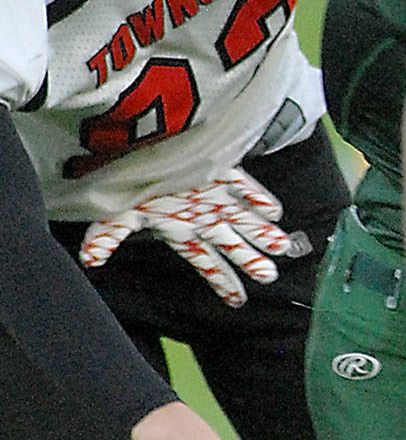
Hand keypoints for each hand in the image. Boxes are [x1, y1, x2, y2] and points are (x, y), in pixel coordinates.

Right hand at [80, 168, 302, 307]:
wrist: (136, 138)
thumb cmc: (126, 176)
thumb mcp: (117, 209)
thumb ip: (107, 235)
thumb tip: (88, 260)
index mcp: (180, 227)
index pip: (204, 260)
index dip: (220, 280)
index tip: (238, 301)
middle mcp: (202, 213)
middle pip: (229, 242)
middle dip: (248, 259)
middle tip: (269, 276)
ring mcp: (214, 191)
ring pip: (243, 217)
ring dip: (260, 232)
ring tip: (282, 247)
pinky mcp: (221, 167)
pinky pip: (242, 184)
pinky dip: (256, 196)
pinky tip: (274, 212)